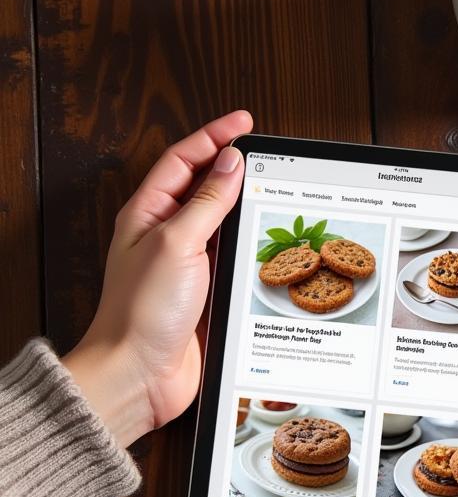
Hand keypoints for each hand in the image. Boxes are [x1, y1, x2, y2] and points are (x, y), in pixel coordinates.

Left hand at [63, 110, 253, 447]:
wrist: (141, 373)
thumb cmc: (143, 311)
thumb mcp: (177, 243)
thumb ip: (207, 202)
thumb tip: (231, 164)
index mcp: (148, 213)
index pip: (184, 160)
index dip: (214, 136)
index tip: (245, 123)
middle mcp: (168, 236)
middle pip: (205, 189)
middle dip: (235, 169)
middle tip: (268, 158)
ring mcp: (189, 267)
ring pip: (224, 227)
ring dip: (249, 213)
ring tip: (277, 199)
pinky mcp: (207, 296)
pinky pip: (234, 264)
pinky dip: (254, 253)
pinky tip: (273, 251)